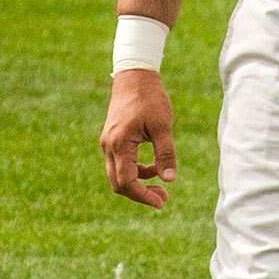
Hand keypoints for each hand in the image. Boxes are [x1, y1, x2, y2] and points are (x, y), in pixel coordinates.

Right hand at [100, 69, 177, 207]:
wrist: (135, 76)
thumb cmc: (150, 98)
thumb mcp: (163, 126)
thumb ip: (166, 153)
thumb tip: (170, 179)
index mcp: (120, 143)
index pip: (127, 181)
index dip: (143, 196)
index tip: (162, 202)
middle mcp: (109, 146)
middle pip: (118, 183)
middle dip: (140, 194)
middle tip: (164, 199)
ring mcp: (108, 143)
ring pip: (118, 175)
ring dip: (138, 184)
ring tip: (162, 187)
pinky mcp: (112, 139)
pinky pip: (120, 163)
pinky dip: (135, 171)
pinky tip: (154, 168)